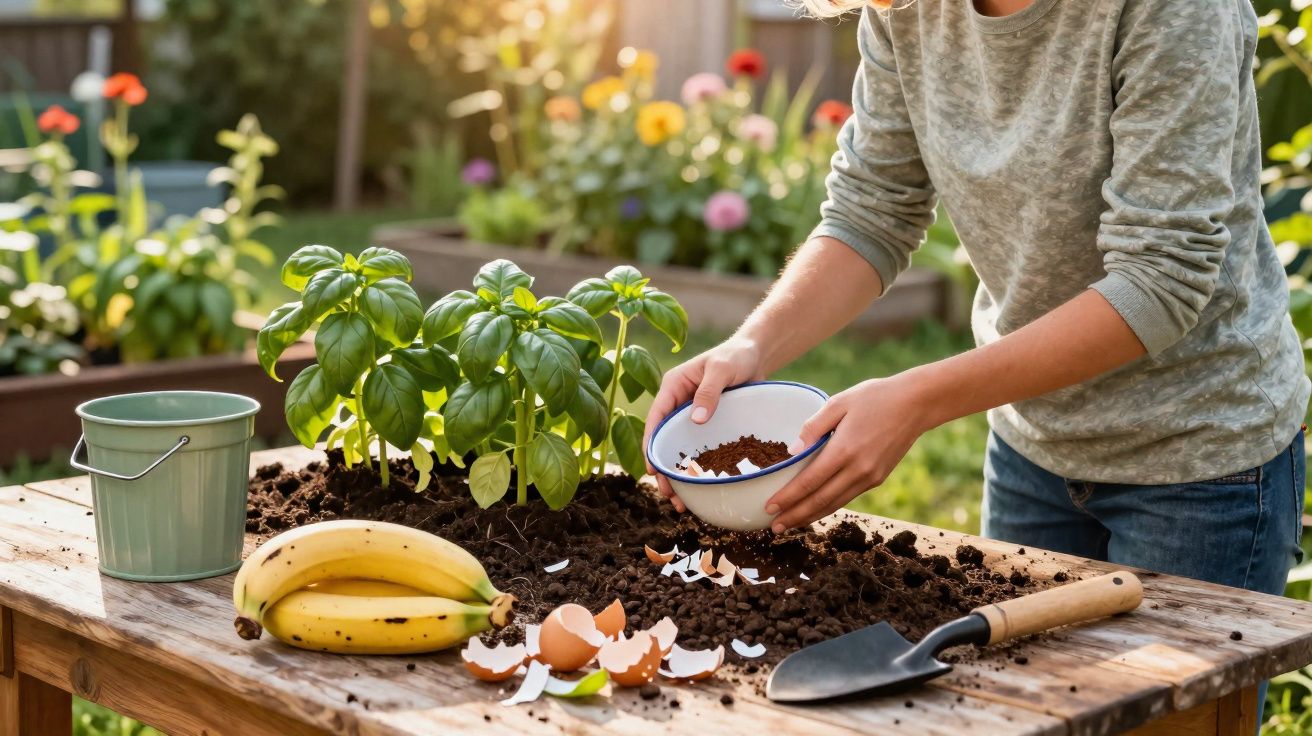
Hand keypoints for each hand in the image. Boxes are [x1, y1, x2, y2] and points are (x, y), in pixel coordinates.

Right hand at [643, 337, 765, 511]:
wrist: (756, 355)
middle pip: (664, 441)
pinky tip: (702, 489)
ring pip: (680, 450)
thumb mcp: (721, 369)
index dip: (651, 445)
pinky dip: (699, 469)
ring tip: (682, 503)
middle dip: (663, 470)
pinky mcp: (709, 425)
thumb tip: (696, 420)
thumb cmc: (736, 356)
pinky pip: (700, 449)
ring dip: (679, 476)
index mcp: (673, 387)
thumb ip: (709, 391)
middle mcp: (678, 404)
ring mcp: (692, 416)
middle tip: (669, 495)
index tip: (653, 469)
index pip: (655, 419)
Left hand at [765, 373, 933, 532]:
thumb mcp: (839, 403)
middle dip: (794, 515)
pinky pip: (847, 497)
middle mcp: (858, 469)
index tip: (769, 507)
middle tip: (773, 527)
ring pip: (834, 503)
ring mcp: (869, 477)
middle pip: (820, 500)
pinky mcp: (877, 478)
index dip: (788, 498)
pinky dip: (828, 506)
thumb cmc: (874, 397)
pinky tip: (815, 508)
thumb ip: (813, 427)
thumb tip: (791, 451)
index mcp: (844, 449)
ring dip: (810, 516)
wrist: (916, 404)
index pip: (809, 482)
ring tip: (790, 524)